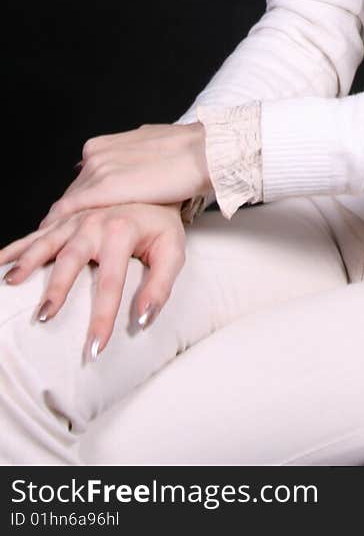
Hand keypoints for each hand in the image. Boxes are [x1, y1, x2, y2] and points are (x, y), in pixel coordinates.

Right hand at [0, 202, 186, 360]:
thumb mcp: (172, 252)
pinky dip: (16, 248)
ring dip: (27, 262)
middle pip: (71, 258)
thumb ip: (160, 286)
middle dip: (56, 288)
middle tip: (43, 316)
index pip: (111, 282)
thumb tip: (142, 320)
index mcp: (122, 231)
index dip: (102, 317)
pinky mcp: (64, 218)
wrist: (155, 187)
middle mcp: (94, 221)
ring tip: (10, 284)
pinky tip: (0, 263)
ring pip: (46, 241)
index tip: (94, 348)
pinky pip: (36, 233)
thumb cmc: (162, 226)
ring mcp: (76, 218)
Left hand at [35, 123, 211, 230]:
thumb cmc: (184, 153)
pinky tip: (66, 241)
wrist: (201, 152)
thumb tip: (125, 170)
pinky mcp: (103, 189)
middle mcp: (95, 155)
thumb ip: (129, 159)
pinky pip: (70, 212)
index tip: (80, 218)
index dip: (81, 201)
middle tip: (70, 237)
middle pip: (74, 192)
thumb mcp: (147, 149)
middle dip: (74, 214)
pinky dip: (65, 227)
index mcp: (103, 145)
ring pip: (70, 204)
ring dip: (69, 223)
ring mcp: (97, 170)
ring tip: (66, 243)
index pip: (81, 179)